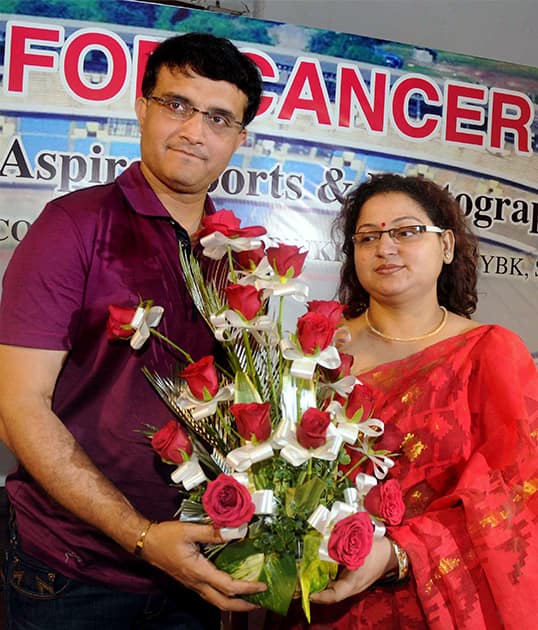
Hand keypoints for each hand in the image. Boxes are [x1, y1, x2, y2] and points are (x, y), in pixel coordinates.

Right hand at [142, 520, 265, 610]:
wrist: (146, 543)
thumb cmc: (165, 536)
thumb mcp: (189, 530)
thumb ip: (213, 531)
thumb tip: (236, 531)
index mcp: (198, 572)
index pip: (228, 587)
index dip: (247, 588)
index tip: (263, 585)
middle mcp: (196, 583)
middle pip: (224, 604)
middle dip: (244, 605)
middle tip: (262, 601)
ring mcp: (193, 584)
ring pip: (216, 601)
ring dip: (235, 602)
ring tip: (250, 596)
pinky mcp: (190, 580)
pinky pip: (210, 594)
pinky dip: (225, 594)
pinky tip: (231, 586)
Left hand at [311, 536, 393, 604]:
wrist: (391, 553)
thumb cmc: (374, 550)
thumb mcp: (357, 548)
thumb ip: (340, 548)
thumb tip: (323, 545)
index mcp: (353, 582)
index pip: (335, 595)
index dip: (321, 596)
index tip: (310, 594)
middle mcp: (353, 587)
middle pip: (332, 593)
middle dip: (318, 589)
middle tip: (304, 582)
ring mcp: (354, 584)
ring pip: (335, 587)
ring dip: (323, 583)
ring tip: (310, 575)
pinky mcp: (355, 579)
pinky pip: (340, 582)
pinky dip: (330, 578)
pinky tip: (322, 568)